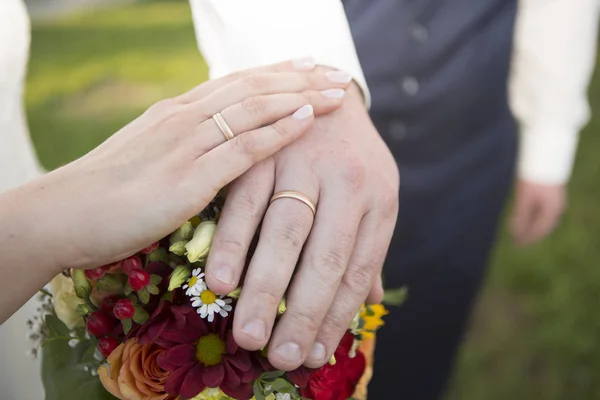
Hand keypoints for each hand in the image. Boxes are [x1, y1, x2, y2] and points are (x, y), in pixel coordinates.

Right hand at [0, 60, 350, 321]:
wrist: (62, 213)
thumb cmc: (102, 195)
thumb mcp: (146, 157)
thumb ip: (179, 147)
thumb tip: (208, 146)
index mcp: (174, 112)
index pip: (236, 83)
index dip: (276, 72)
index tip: (308, 65)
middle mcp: (184, 117)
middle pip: (254, 87)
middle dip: (300, 77)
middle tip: (337, 72)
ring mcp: (187, 142)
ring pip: (255, 108)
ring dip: (301, 96)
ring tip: (338, 91)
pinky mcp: (189, 176)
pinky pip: (244, 147)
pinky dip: (279, 131)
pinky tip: (308, 120)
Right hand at [204, 81, 399, 369]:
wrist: (334, 90)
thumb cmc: (353, 159)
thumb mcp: (374, 197)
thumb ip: (369, 248)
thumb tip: (373, 302)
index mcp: (380, 200)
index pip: (357, 270)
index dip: (335, 317)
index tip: (311, 356)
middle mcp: (350, 182)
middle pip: (325, 258)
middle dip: (300, 314)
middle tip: (278, 358)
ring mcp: (307, 162)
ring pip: (285, 234)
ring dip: (264, 288)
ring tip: (247, 334)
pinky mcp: (269, 148)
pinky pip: (247, 201)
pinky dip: (233, 243)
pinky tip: (221, 281)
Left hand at [510, 179, 565, 244]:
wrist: (546, 156)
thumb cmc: (534, 177)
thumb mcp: (524, 197)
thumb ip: (520, 215)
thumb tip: (515, 233)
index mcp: (552, 210)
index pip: (539, 230)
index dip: (528, 239)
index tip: (516, 245)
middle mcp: (557, 208)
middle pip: (543, 227)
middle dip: (530, 234)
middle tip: (517, 242)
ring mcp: (556, 201)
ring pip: (543, 220)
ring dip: (531, 226)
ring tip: (519, 232)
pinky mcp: (551, 195)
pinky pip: (543, 212)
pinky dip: (533, 217)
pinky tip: (525, 218)